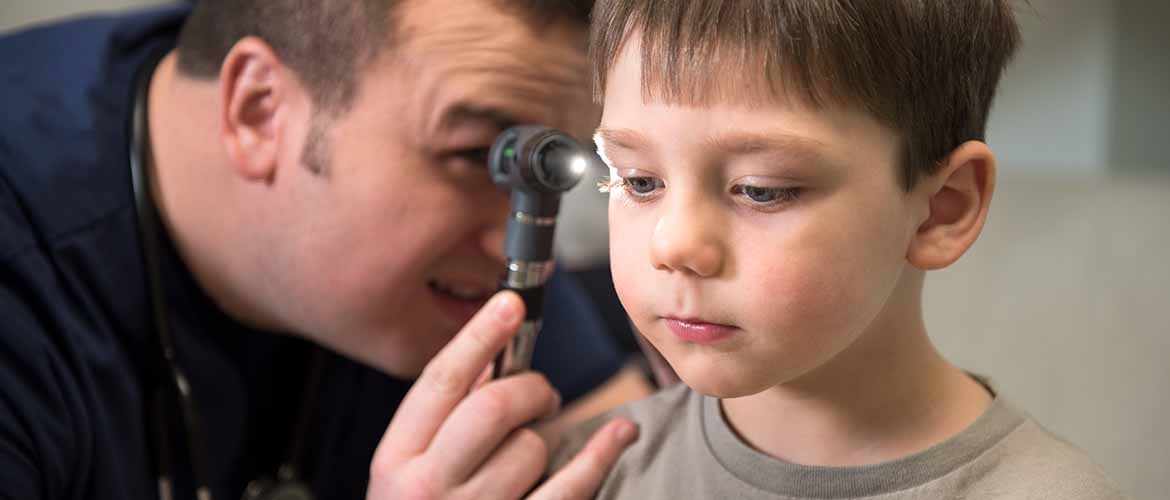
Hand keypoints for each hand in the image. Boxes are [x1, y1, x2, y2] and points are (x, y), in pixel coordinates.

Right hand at [367, 291, 638, 498]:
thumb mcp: (407, 473)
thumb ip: (439, 419)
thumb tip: (487, 355)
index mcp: (395, 462)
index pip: (439, 383)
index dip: (479, 336)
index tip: (512, 303)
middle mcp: (426, 490)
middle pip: (493, 407)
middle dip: (530, 388)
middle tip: (541, 394)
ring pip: (532, 447)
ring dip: (544, 440)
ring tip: (530, 456)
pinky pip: (570, 487)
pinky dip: (600, 454)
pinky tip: (619, 435)